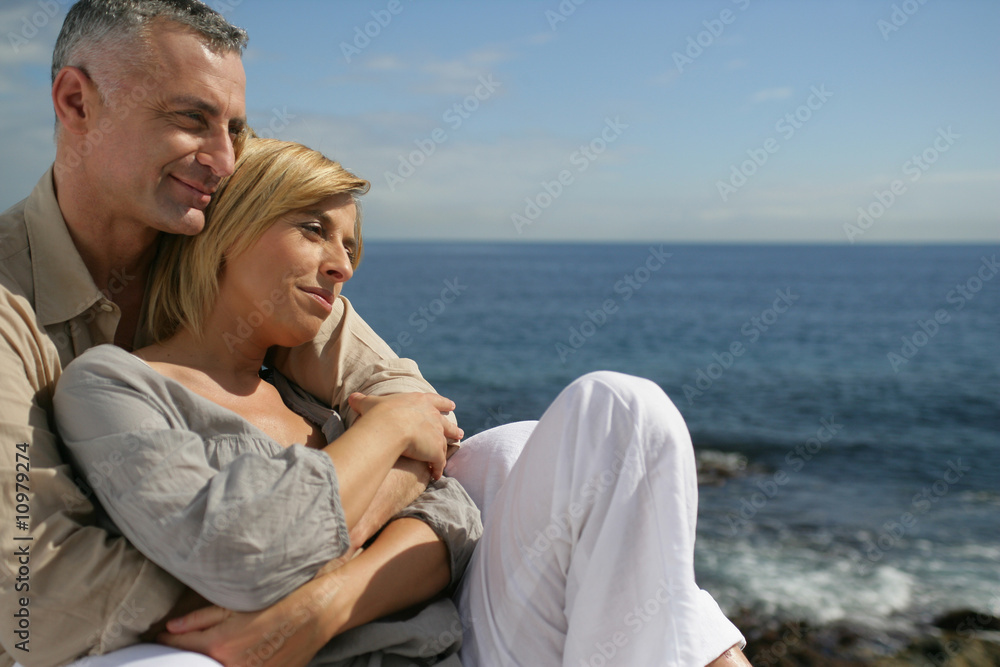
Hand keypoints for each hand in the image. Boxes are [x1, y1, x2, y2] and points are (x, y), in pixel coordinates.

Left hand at [158, 577, 337, 666]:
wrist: (319, 611)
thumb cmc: (281, 600)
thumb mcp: (238, 604)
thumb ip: (201, 618)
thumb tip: (171, 628)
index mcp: (222, 645)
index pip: (182, 648)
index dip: (167, 642)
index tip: (160, 637)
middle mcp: (233, 666)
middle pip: (198, 665)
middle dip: (187, 656)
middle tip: (181, 646)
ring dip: (209, 663)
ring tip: (209, 650)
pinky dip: (234, 664)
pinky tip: (236, 656)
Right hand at [347, 392, 461, 478]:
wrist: (389, 427)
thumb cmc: (379, 413)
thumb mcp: (369, 403)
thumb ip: (362, 400)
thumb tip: (352, 397)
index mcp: (420, 402)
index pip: (435, 400)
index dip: (443, 403)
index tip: (452, 405)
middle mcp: (432, 416)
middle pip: (446, 423)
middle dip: (453, 428)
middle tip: (460, 432)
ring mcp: (436, 434)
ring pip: (445, 443)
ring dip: (448, 448)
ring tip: (453, 451)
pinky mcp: (436, 451)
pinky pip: (439, 462)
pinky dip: (438, 469)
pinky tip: (436, 475)